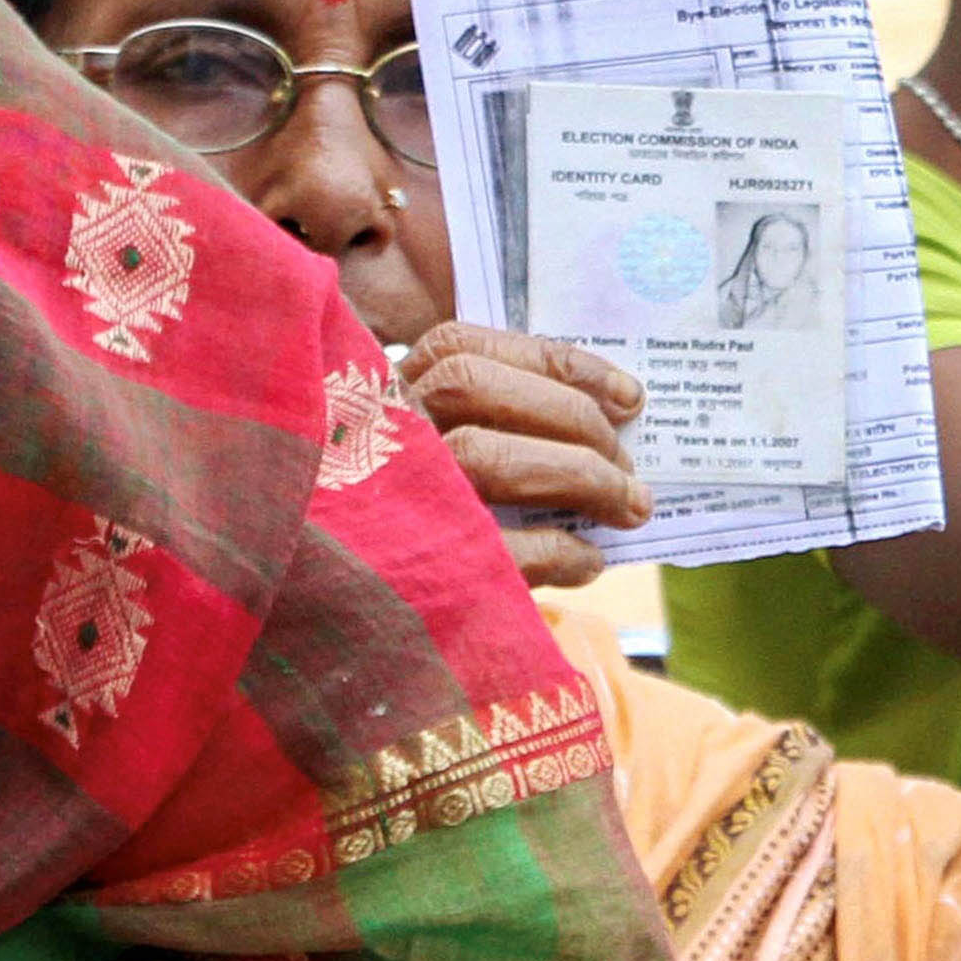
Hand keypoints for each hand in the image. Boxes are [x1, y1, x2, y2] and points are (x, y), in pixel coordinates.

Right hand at [397, 322, 650, 591]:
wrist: (328, 613)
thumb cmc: (404, 518)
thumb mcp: (425, 449)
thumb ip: (491, 421)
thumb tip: (610, 417)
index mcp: (380, 393)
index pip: (462, 347)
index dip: (556, 363)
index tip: (629, 395)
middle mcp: (371, 431)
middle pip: (474, 387)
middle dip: (575, 421)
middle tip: (631, 463)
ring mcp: (380, 493)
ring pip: (486, 457)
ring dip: (582, 479)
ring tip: (633, 508)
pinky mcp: (401, 563)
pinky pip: (492, 547)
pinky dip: (555, 551)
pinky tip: (588, 561)